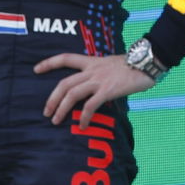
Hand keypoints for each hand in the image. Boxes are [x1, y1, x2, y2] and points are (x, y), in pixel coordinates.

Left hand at [34, 54, 155, 128]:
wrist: (148, 62)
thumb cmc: (134, 66)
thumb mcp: (113, 65)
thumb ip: (102, 74)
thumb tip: (97, 87)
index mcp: (92, 62)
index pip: (66, 58)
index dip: (49, 63)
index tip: (36, 69)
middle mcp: (93, 70)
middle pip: (65, 83)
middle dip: (52, 98)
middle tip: (46, 111)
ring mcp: (99, 80)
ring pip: (72, 94)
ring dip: (61, 109)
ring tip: (56, 120)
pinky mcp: (108, 90)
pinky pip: (91, 106)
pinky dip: (85, 117)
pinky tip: (83, 126)